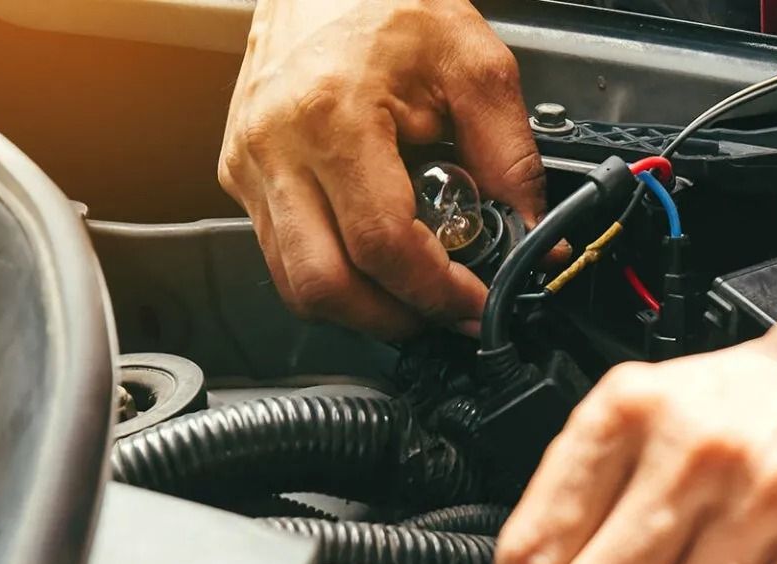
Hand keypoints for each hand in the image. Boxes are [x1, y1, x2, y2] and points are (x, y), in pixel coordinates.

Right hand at [220, 0, 543, 336]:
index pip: (382, 246)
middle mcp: (275, 147)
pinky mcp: (240, 171)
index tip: (477, 303)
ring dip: (360, 306)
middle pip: (322, 285)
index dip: (436, 292)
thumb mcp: (477, 68)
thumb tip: (536, 233)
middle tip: (445, 316)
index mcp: (333, 117)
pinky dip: (333, 271)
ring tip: (415, 295)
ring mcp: (248, 163)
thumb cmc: (390, 0)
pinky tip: (376, 258)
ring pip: (293, 281)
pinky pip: (281, 250)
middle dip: (393, 319)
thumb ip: (514, 159)